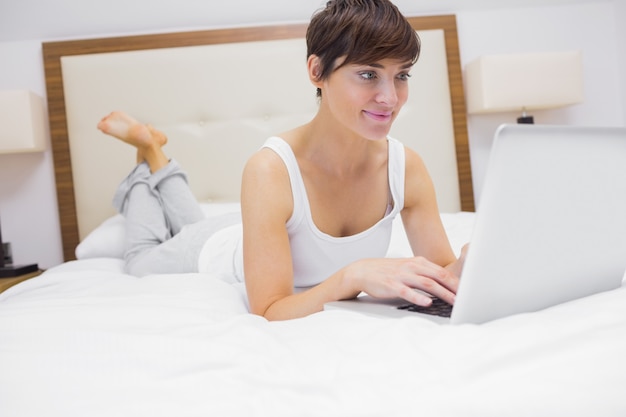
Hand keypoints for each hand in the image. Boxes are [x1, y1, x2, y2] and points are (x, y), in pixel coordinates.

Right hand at [344, 256, 458, 306]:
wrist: (363, 271)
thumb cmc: (388, 272)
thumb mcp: (408, 269)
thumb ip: (424, 275)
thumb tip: (445, 286)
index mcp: (418, 263)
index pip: (442, 272)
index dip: (457, 282)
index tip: (469, 291)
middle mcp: (412, 267)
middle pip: (439, 276)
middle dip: (455, 288)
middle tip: (468, 298)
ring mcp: (402, 276)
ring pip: (427, 284)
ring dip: (443, 293)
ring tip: (454, 302)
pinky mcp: (392, 285)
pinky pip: (407, 291)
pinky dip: (418, 297)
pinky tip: (427, 303)